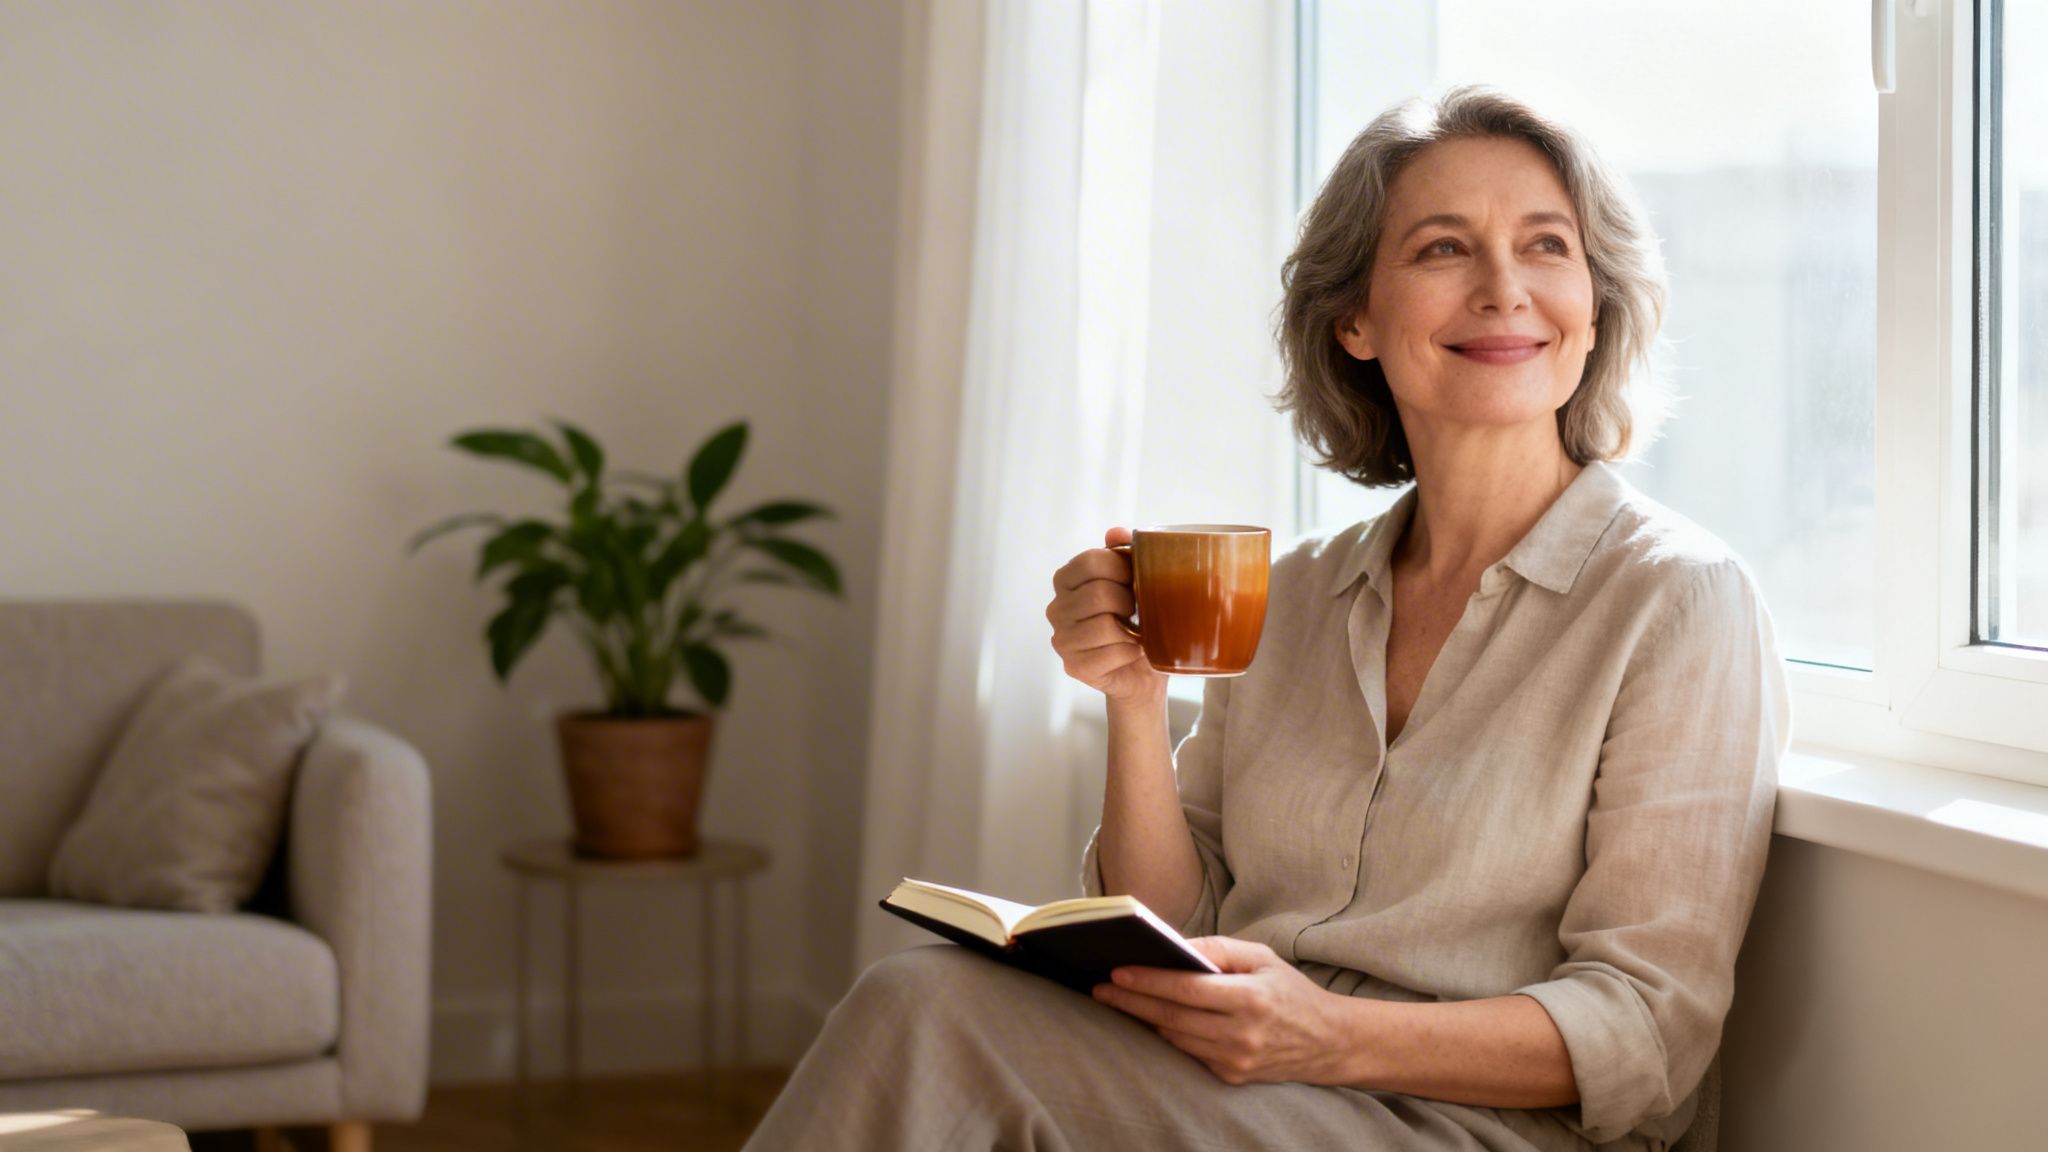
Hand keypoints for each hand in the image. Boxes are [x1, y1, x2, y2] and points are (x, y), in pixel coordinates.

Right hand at [1047, 528, 1166, 703]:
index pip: (1090, 562)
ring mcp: (1062, 639)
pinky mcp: (1074, 666)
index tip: (1133, 579)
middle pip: (1098, 594)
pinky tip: (1132, 652)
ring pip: (1103, 626)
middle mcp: (1056, 608)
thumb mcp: (1134, 581)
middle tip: (1136, 610)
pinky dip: (1130, 653)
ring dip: (1130, 630)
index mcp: (1066, 580)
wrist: (1143, 669)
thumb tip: (1115, 532)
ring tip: (1135, 632)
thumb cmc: (1137, 620)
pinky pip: (1109, 654)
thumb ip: (1123, 552)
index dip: (1120, 568)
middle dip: (1128, 602)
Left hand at [1092, 936, 1347, 1085]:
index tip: (1117, 972)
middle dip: (1132, 1001)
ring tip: (1118, 1001)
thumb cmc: (1290, 992)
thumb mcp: (1262, 957)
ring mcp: (1235, 1060)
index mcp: (1250, 998)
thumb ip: (1218, 948)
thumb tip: (1175, 945)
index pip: (1186, 989)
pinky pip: (1189, 1053)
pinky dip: (1169, 1035)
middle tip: (1101, 988)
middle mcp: (1241, 1034)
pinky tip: (1152, 1020)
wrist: (1328, 1041)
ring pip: (1175, 1038)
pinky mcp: (1232, 1076)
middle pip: (1172, 1017)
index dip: (1148, 980)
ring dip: (1144, 1019)